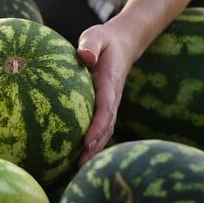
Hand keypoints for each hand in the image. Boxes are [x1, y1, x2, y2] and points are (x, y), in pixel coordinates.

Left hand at [76, 21, 137, 165]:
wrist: (123, 42)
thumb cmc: (104, 40)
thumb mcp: (96, 36)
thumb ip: (90, 45)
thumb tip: (85, 58)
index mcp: (109, 81)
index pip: (105, 107)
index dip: (97, 126)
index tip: (86, 141)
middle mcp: (112, 95)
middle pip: (107, 125)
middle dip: (95, 145)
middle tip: (81, 163)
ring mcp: (111, 101)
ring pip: (106, 128)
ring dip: (95, 147)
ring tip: (79, 166)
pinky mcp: (106, 103)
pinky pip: (102, 124)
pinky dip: (94, 139)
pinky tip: (80, 152)